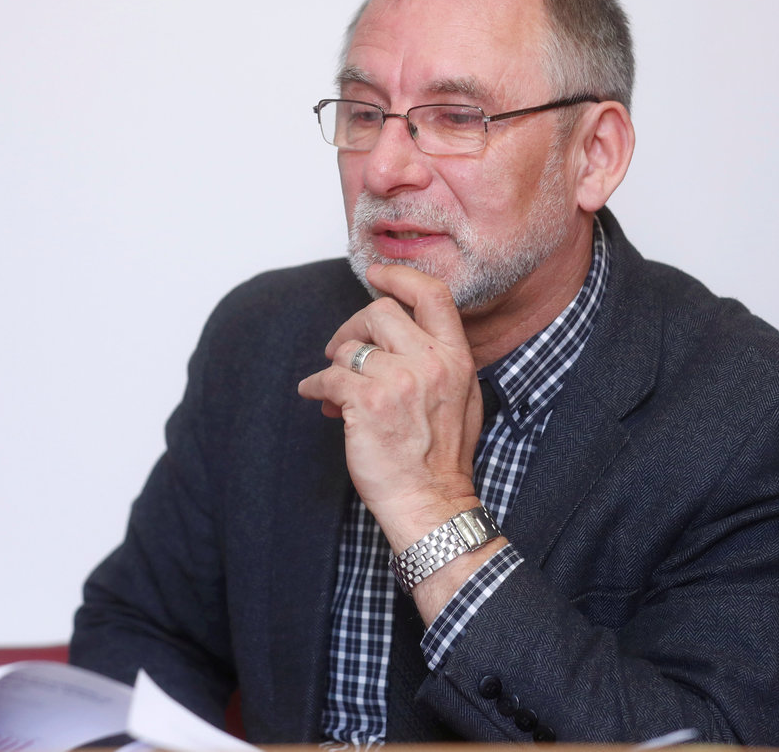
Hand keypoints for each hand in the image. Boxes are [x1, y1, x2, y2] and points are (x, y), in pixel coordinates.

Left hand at [297, 263, 484, 552]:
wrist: (430, 502)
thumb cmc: (442, 456)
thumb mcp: (461, 398)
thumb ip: (438, 360)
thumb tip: (399, 334)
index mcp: (456, 358)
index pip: (432, 295)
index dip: (400, 277)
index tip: (377, 275)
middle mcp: (430, 363)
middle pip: (379, 313)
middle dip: (353, 328)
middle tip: (342, 349)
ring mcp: (398, 382)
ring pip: (350, 348)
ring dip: (335, 364)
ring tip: (336, 389)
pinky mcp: (367, 403)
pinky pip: (328, 377)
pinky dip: (316, 386)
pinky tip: (317, 397)